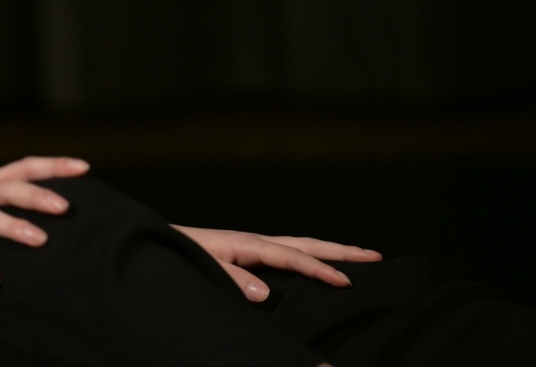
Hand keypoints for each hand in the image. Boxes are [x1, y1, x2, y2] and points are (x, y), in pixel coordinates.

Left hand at [171, 225, 382, 301]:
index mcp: (247, 244)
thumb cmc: (180, 255)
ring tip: (360, 258)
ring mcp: (252, 246)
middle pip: (306, 244)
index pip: (293, 257)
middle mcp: (254, 241)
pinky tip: (319, 268)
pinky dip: (310, 258)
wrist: (159, 243)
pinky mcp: (247, 254)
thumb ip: (233, 279)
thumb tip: (265, 293)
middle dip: (341, 250)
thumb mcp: (205, 267)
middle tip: (376, 256)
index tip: (346, 283)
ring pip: (300, 247)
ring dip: (330, 252)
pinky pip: (287, 255)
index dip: (320, 270)